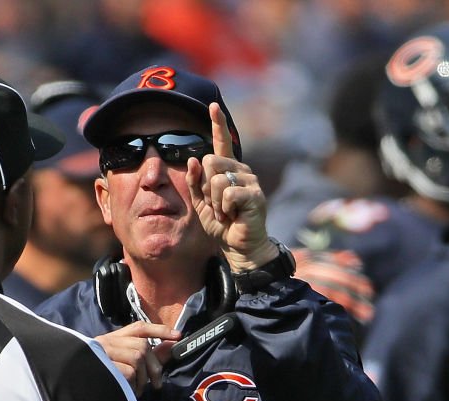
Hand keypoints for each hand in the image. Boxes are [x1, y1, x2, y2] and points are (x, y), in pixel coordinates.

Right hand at [97, 322, 179, 395]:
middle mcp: (107, 342)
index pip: (138, 328)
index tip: (176, 336)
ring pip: (138, 357)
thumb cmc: (106, 381)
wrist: (78, 395)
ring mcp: (104, 353)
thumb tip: (171, 347)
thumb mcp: (128, 366)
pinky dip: (134, 385)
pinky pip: (130, 372)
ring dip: (144, 378)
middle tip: (157, 383)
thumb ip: (150, 356)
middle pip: (143, 345)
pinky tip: (129, 391)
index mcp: (112, 339)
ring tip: (138, 389)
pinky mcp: (104, 366)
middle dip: (155, 366)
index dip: (159, 330)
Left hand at [187, 102, 275, 271]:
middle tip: (217, 205)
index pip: (222, 143)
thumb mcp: (201, 204)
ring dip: (215, 202)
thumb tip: (193, 159)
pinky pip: (227, 193)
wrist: (238, 247)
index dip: (218, 124)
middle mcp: (241, 170)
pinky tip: (233, 216)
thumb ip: (195, 183)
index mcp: (227, 170)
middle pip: (210, 161)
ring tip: (226, 213)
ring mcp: (250, 181)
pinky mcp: (255, 194)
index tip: (213, 106)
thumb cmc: (221, 225)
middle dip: (205, 188)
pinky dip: (224, 208)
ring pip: (217, 179)